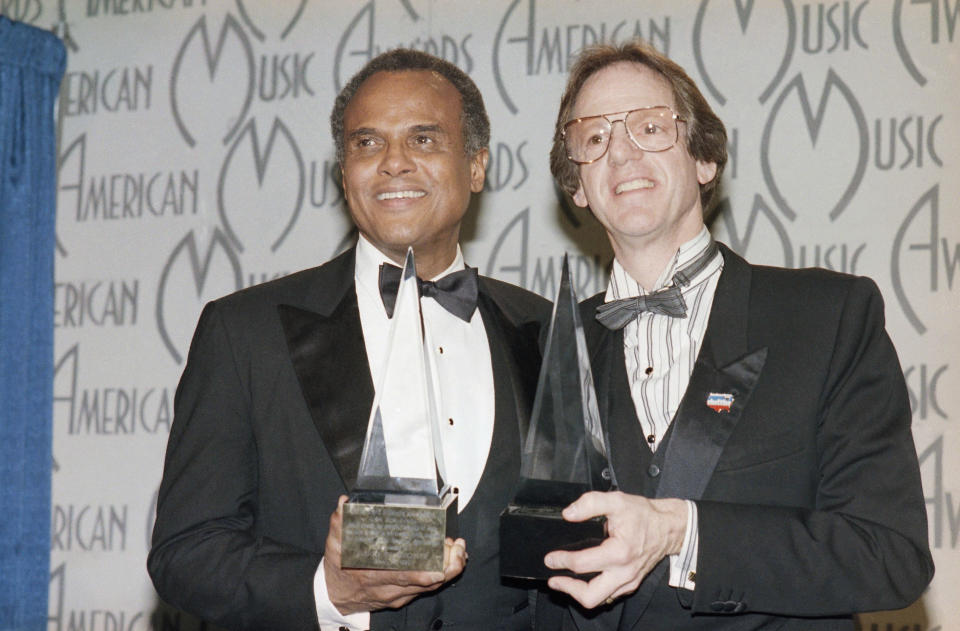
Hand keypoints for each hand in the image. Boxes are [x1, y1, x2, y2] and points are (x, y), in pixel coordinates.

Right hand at [324, 496, 466, 614]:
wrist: (336, 596)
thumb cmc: (338, 570)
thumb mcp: (334, 546)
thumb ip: (340, 523)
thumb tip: (344, 503)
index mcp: (374, 576)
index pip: (404, 577)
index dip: (425, 572)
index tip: (440, 565)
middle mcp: (389, 589)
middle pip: (426, 583)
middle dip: (448, 566)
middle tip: (458, 546)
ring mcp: (398, 595)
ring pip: (431, 587)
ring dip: (449, 569)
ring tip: (458, 548)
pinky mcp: (404, 597)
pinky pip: (428, 588)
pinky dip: (442, 573)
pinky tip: (449, 558)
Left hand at [543, 491, 686, 608]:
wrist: (668, 528)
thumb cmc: (644, 516)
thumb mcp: (616, 501)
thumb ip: (590, 504)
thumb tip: (569, 513)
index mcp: (619, 553)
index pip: (582, 564)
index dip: (562, 561)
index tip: (551, 558)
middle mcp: (624, 572)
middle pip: (590, 596)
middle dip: (568, 588)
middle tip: (554, 579)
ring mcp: (628, 581)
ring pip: (599, 600)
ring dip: (578, 592)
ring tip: (565, 582)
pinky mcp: (631, 584)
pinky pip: (609, 596)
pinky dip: (593, 591)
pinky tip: (584, 581)